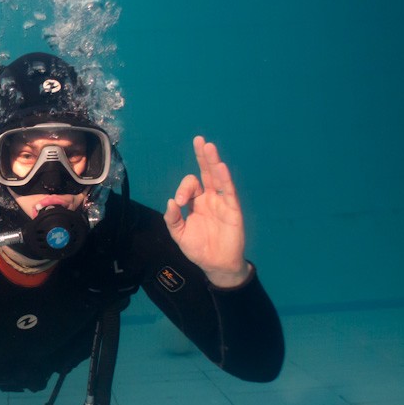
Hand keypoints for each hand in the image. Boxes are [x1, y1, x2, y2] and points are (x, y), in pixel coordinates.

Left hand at [163, 136, 250, 287]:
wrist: (215, 264)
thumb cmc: (198, 248)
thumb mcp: (179, 234)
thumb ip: (173, 219)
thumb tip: (171, 201)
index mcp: (197, 202)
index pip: (191, 185)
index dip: (184, 189)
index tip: (180, 202)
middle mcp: (210, 198)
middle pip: (206, 172)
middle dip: (202, 156)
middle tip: (199, 140)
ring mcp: (222, 202)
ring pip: (218, 178)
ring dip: (213, 162)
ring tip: (208, 147)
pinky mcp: (232, 210)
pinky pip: (228, 192)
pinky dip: (225, 179)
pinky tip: (220, 167)